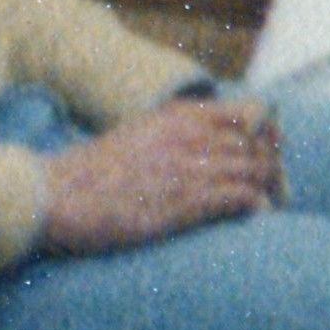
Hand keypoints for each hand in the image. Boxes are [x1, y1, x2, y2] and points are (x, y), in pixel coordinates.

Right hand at [34, 93, 279, 254]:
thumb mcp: (140, 135)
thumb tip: (213, 146)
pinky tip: (253, 215)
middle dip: (271, 166)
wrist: (55, 196)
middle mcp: (191, 135)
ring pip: (254, 170)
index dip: (266, 134)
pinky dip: (254, 205)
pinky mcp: (184, 202)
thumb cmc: (92, 172)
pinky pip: (239, 197)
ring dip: (267, 188)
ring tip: (268, 202)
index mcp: (180, 116)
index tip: (269, 152)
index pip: (249, 114)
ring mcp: (189, 167)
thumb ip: (178, 134)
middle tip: (275, 186)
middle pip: (257, 145)